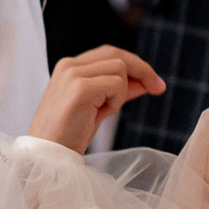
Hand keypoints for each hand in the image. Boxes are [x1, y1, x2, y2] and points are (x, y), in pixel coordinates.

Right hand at [28, 46, 166, 152]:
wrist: (50, 155)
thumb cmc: (71, 134)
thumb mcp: (99, 107)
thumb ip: (119, 90)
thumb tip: (146, 81)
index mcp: (69, 67)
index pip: (109, 53)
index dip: (134, 65)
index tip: (153, 82)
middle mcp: (69, 66)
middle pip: (117, 54)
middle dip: (143, 70)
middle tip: (159, 88)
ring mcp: (73, 75)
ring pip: (120, 67)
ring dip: (122, 92)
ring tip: (105, 111)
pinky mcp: (80, 88)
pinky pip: (117, 84)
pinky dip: (117, 100)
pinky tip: (100, 113)